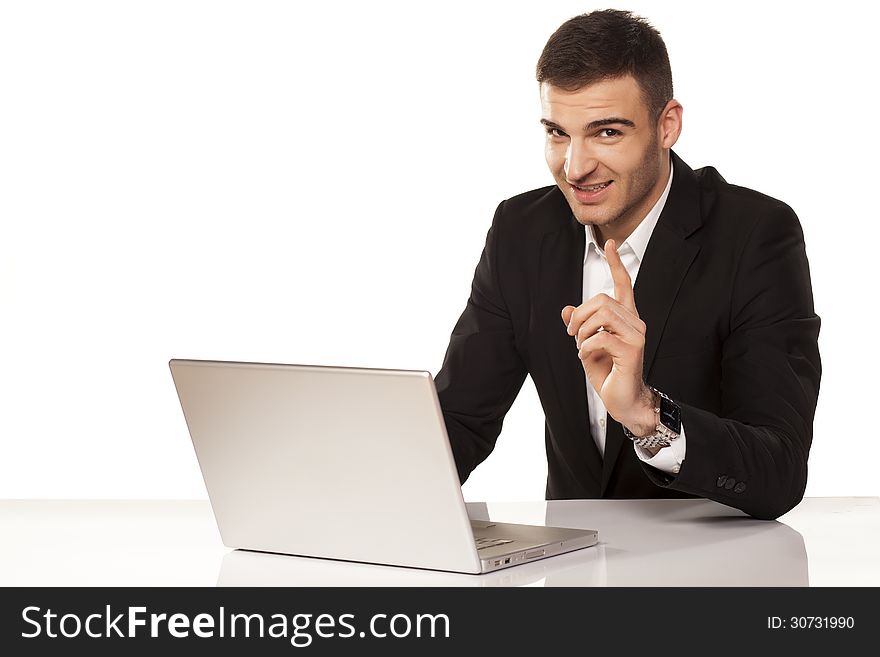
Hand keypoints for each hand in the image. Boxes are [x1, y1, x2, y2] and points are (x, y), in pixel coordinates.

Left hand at [561, 239, 655, 435]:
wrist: (623, 400)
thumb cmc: (608, 373)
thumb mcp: (587, 346)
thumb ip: (579, 327)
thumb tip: (566, 309)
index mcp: (626, 318)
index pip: (624, 284)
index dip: (616, 263)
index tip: (610, 243)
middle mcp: (635, 322)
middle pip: (602, 299)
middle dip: (579, 315)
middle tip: (572, 334)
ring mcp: (636, 335)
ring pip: (602, 314)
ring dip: (583, 330)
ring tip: (580, 345)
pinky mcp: (632, 349)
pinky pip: (601, 336)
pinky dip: (585, 346)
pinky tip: (585, 356)